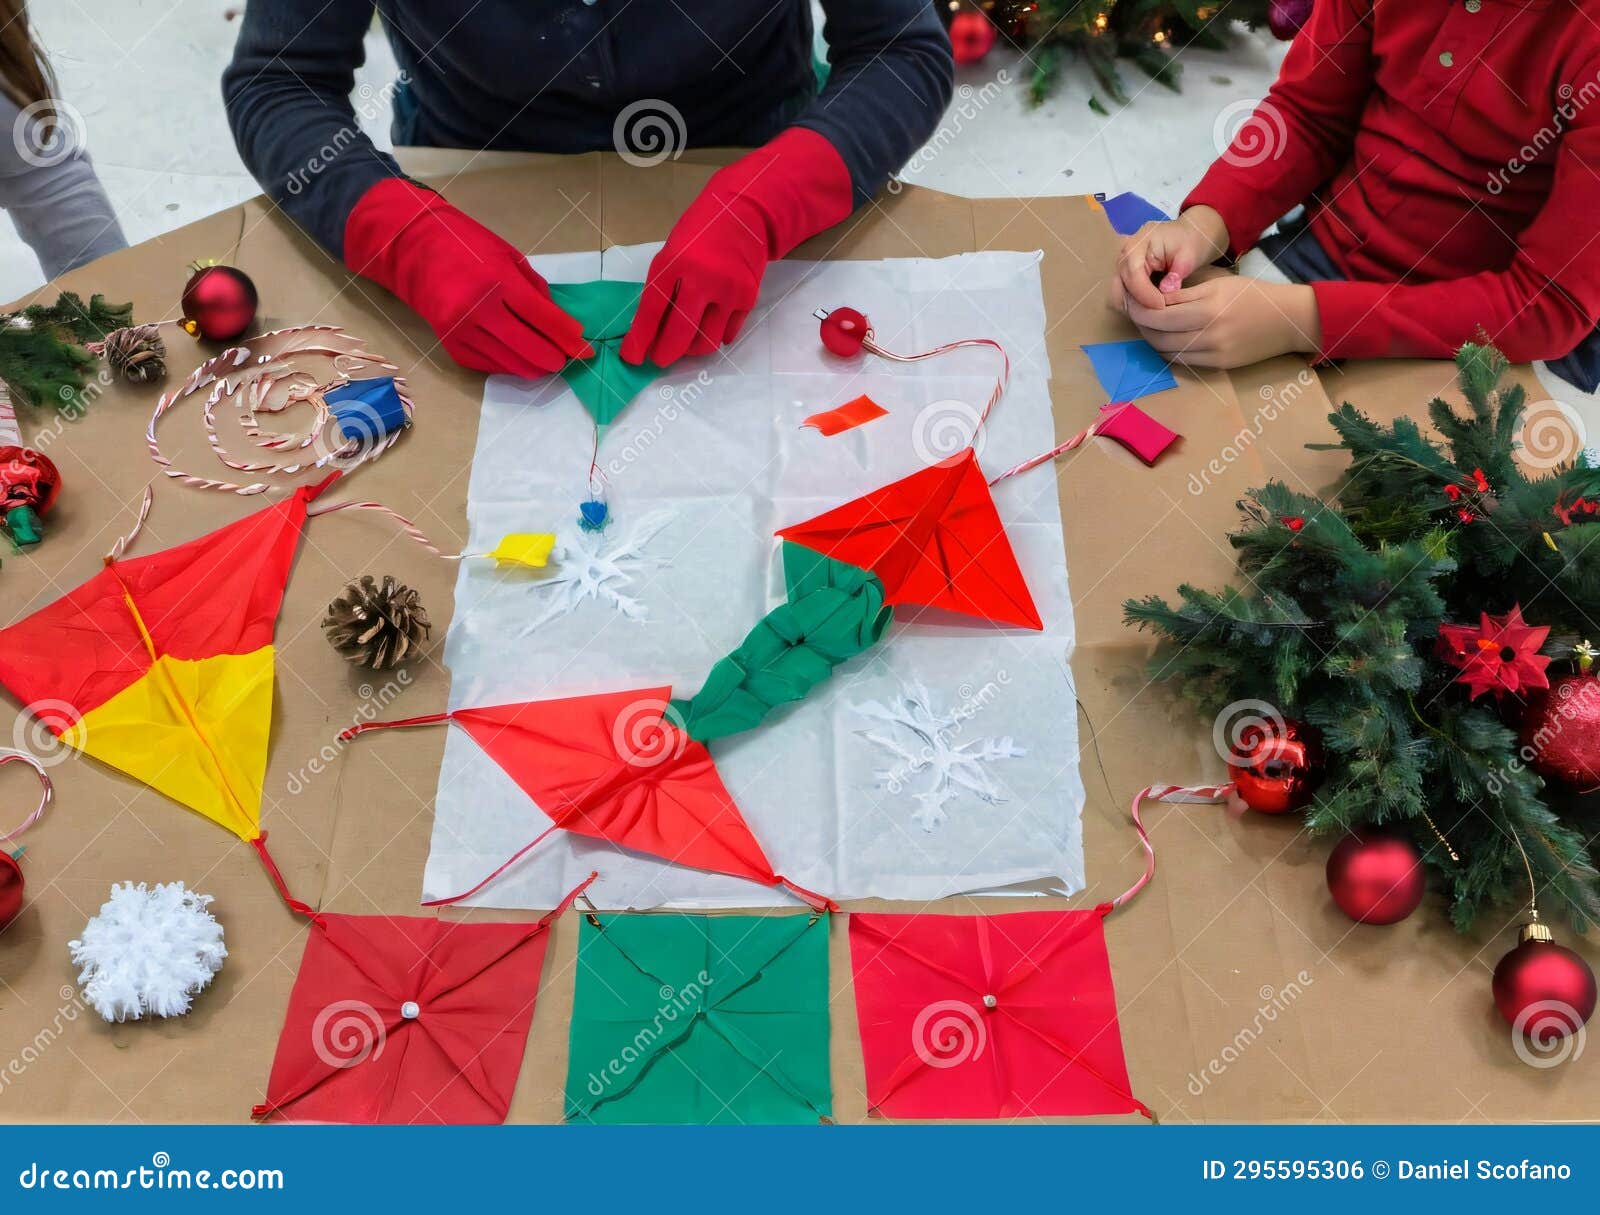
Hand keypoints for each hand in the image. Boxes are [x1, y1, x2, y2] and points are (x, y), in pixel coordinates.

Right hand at [344, 177, 591, 377]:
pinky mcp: (451, 346)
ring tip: (548, 360)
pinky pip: (490, 366)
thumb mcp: (509, 256)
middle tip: (568, 357)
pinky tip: (520, 357)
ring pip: (512, 365)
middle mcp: (480, 310)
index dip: (569, 338)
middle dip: (557, 358)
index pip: (544, 319)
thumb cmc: (468, 246)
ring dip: (536, 367)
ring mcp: (463, 331)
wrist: (415, 250)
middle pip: (532, 350)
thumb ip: (536, 290)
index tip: (585, 348)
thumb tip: (562, 324)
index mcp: (498, 281)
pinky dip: (510, 365)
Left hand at [621, 127, 853, 366]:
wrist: (743, 212)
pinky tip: (709, 327)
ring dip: (691, 350)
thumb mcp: (672, 252)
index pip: (652, 310)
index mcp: (673, 262)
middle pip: (680, 334)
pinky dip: (715, 336)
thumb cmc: (699, 233)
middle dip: (665, 354)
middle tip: (660, 359)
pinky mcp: (748, 298)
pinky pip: (728, 334)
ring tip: (686, 343)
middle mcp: (701, 278)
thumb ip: (664, 287)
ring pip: (707, 342)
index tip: (632, 357)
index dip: (640, 339)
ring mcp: (728, 290)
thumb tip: (652, 330)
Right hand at [1107, 206, 1230, 312]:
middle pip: (1120, 285)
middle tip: (1159, 315)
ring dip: (1134, 306)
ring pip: (1118, 293)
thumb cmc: (1189, 242)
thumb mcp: (1189, 255)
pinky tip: (1152, 309)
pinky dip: (1134, 305)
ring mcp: (1122, 265)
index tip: (1161, 306)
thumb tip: (1166, 291)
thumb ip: (1177, 273)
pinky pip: (1123, 295)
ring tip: (1156, 313)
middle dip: (1138, 303)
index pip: (1134, 272)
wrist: (1187, 235)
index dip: (1145, 293)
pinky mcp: (1124, 275)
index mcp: (1139, 243)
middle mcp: (1125, 254)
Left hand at [1124, 275, 1321, 368]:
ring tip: (1148, 327)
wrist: (1287, 320)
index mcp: (1208, 306)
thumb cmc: (1252, 295)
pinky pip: (1182, 361)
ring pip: (1166, 350)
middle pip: (1158, 333)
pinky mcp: (1217, 366)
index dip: (1140, 308)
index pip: (1160, 311)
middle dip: (1141, 325)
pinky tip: (1166, 340)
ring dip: (1152, 340)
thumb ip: (1186, 293)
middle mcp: (1209, 332)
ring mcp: (1213, 352)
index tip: (1132, 302)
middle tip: (1135, 314)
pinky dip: (1168, 351)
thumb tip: (1153, 298)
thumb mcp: (1219, 283)